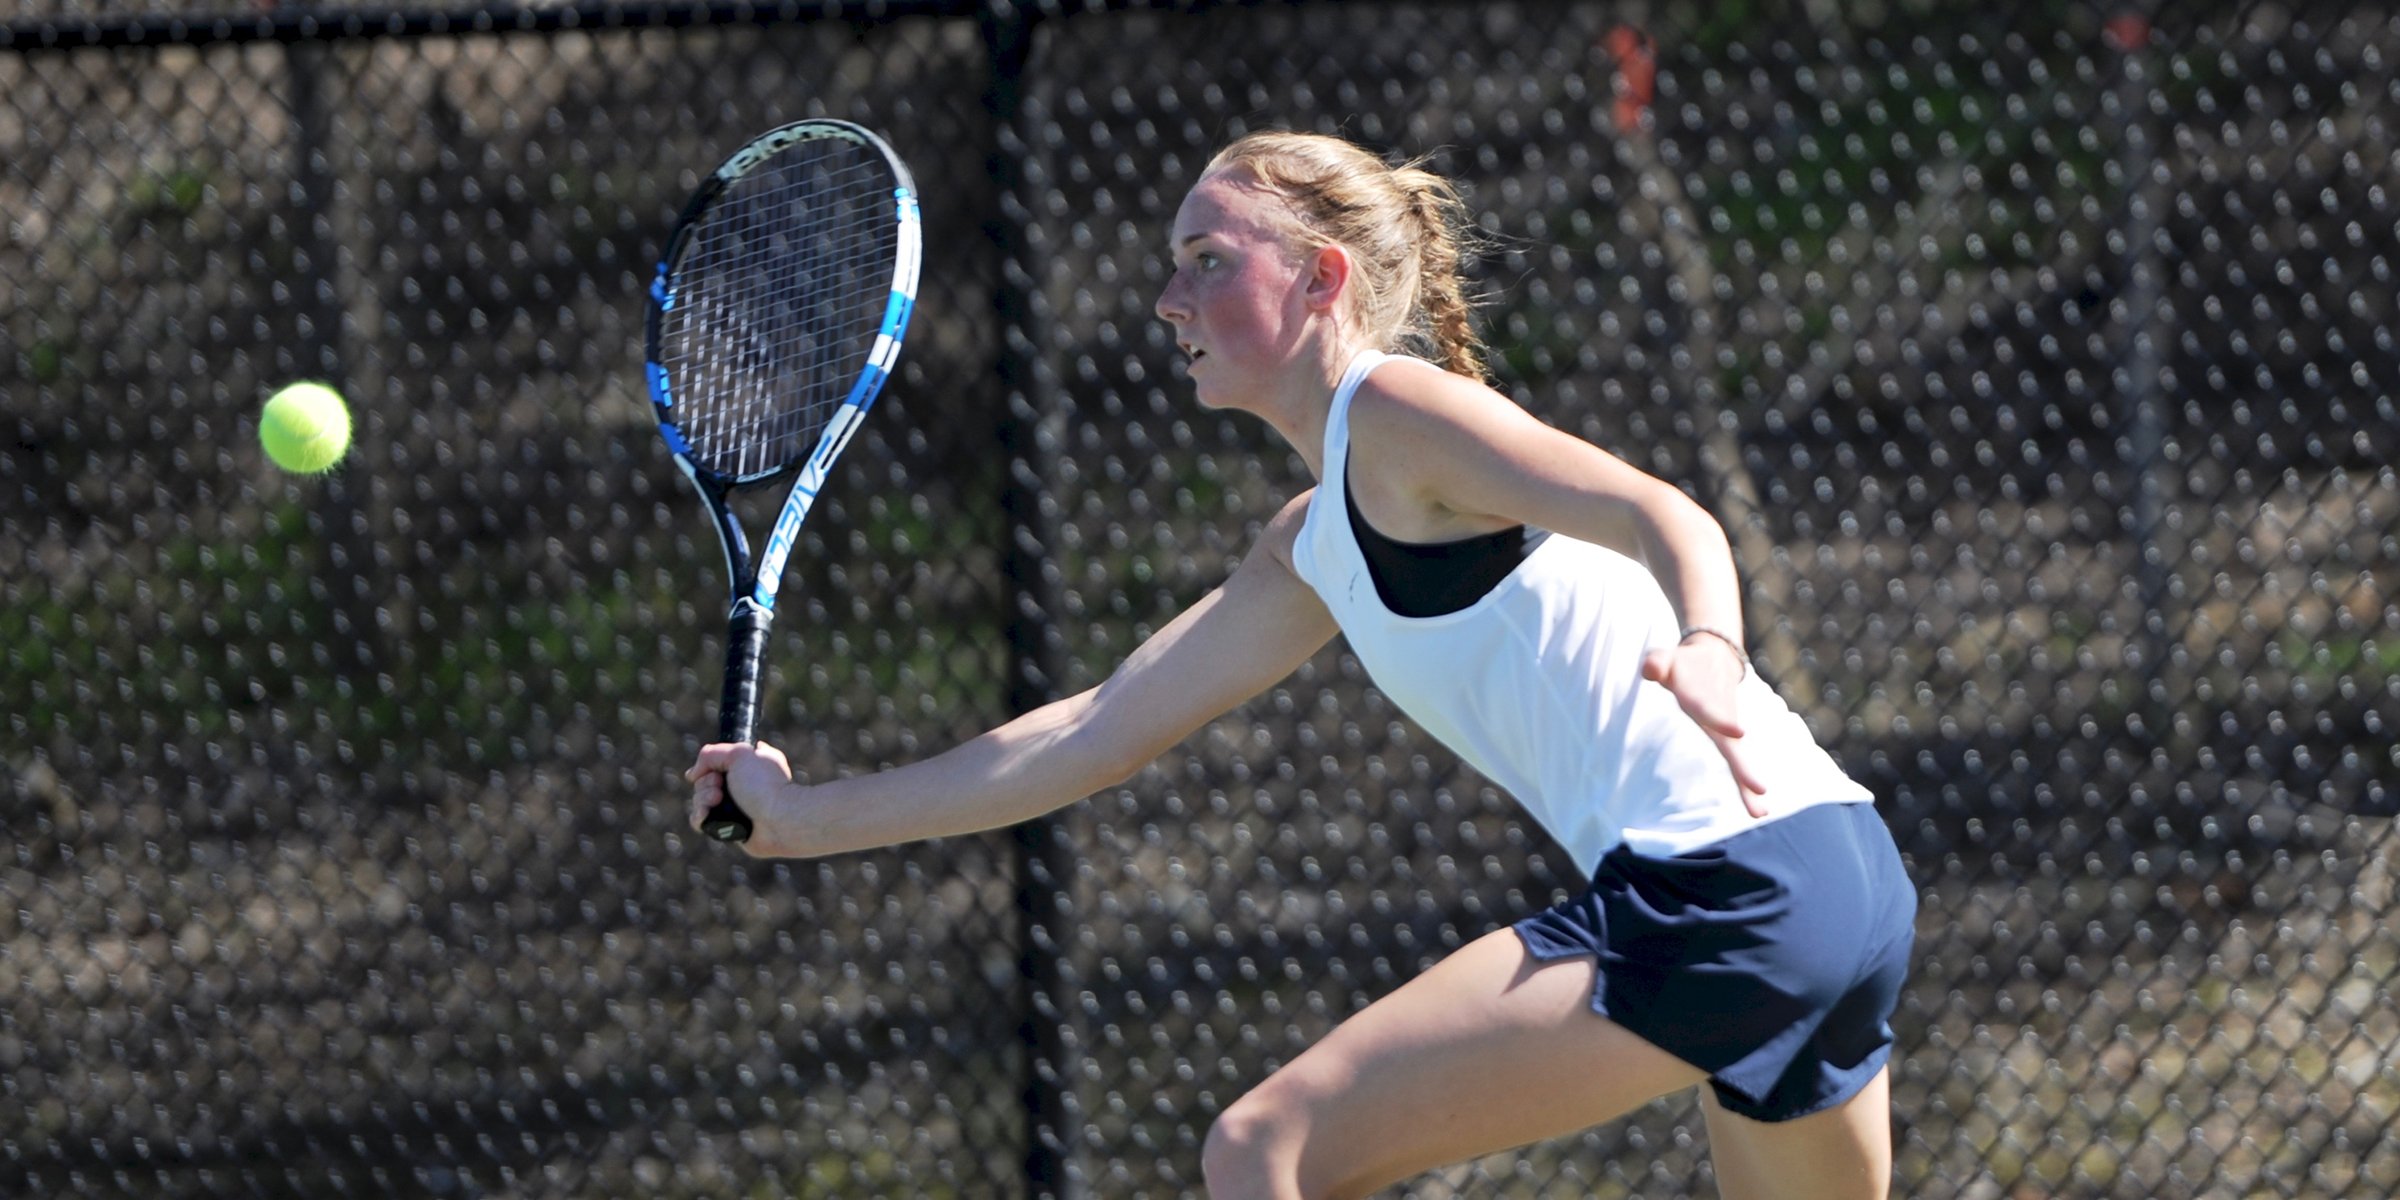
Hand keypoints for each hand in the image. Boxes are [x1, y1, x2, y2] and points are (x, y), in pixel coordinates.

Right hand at [685, 741, 804, 855]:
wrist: (779, 819)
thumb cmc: (764, 785)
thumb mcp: (739, 754)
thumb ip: (712, 754)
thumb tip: (693, 774)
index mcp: (745, 766)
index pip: (714, 763)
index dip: (709, 765)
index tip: (714, 769)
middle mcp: (739, 786)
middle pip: (703, 782)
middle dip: (706, 783)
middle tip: (720, 786)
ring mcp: (732, 807)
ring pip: (699, 801)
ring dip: (702, 799)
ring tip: (718, 800)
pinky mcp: (726, 827)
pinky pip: (701, 821)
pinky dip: (700, 817)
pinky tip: (706, 814)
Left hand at [1640, 638, 1768, 815]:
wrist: (1714, 657)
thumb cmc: (1682, 665)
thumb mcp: (1666, 659)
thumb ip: (1657, 663)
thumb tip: (1650, 668)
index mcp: (1699, 697)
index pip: (1707, 710)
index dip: (1720, 720)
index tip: (1738, 733)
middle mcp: (1718, 716)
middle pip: (1730, 746)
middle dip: (1743, 766)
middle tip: (1760, 788)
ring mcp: (1726, 729)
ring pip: (1737, 759)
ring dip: (1747, 785)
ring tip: (1759, 814)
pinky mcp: (1728, 739)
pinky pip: (1737, 764)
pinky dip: (1745, 788)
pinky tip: (1758, 812)